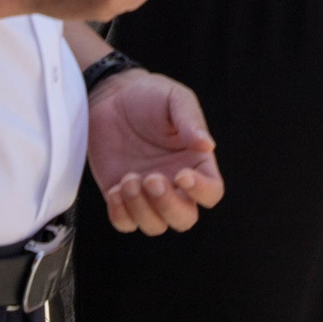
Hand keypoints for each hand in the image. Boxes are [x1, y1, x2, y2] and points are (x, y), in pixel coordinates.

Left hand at [88, 68, 223, 234]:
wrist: (110, 97)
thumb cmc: (149, 96)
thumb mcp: (174, 99)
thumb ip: (190, 122)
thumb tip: (207, 146)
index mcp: (196, 163)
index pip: (212, 192)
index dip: (201, 191)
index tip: (181, 174)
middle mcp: (175, 184)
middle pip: (184, 219)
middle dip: (167, 205)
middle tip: (150, 178)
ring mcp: (147, 194)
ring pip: (155, 225)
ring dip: (141, 208)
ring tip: (128, 178)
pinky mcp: (121, 197)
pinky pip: (125, 224)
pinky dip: (121, 214)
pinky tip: (115, 189)